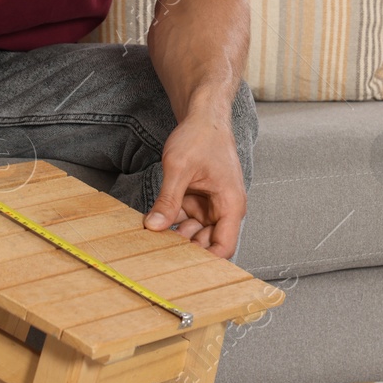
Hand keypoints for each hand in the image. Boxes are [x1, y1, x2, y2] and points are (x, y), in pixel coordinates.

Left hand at [143, 113, 246, 258]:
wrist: (203, 116)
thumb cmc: (201, 136)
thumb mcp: (179, 167)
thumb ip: (168, 199)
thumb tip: (154, 226)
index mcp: (230, 205)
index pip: (224, 247)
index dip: (205, 261)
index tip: (181, 267)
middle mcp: (223, 209)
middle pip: (206, 244)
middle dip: (184, 249)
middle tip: (157, 250)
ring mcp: (209, 206)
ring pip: (192, 233)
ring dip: (174, 235)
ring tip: (152, 235)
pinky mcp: (196, 201)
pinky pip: (183, 219)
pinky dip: (170, 221)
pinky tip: (153, 221)